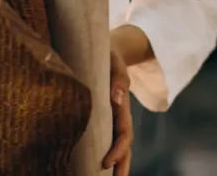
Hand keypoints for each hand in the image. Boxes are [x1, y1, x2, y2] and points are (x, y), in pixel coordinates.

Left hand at [102, 45, 132, 175]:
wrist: (109, 52)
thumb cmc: (109, 58)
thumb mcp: (115, 62)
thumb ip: (118, 77)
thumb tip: (116, 97)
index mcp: (122, 106)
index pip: (124, 134)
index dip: (117, 150)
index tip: (106, 163)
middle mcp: (119, 115)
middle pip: (124, 147)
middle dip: (121, 167)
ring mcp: (111, 118)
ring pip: (116, 146)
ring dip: (115, 165)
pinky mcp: (102, 117)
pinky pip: (104, 138)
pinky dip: (102, 153)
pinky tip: (91, 165)